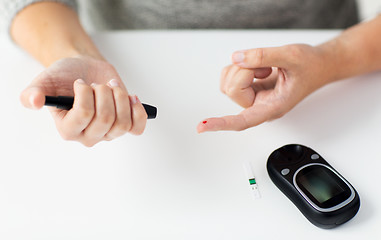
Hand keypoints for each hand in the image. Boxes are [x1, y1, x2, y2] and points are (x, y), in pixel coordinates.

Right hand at [20, 56, 146, 146]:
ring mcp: (108, 132)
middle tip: (97, 84)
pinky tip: (130, 97)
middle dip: (104, 93)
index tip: (80, 83)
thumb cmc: (65, 77)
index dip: (86, 94)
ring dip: (120, 97)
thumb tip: (33, 101)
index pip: (84, 116)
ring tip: (111, 86)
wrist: (84, 71)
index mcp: (68, 129)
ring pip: (123, 122)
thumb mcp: (45, 81)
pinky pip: (137, 127)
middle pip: (106, 120)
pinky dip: (137, 110)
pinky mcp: (124, 125)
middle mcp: (89, 135)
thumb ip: (33, 92)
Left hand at [197, 44, 329, 132]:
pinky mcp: (248, 87)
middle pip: (232, 90)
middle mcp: (260, 105)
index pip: (243, 121)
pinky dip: (239, 65)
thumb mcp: (291, 56)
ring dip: (242, 67)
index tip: (203, 127)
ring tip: (265, 67)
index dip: (222, 123)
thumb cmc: (310, 66)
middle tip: (266, 67)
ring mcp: (253, 97)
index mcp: (273, 108)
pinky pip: (229, 74)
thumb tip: (237, 58)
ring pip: (227, 82)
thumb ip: (263, 56)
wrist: (318, 65)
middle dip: (245, 71)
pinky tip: (258, 67)